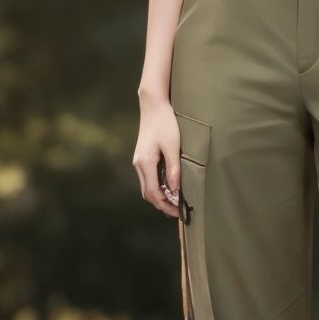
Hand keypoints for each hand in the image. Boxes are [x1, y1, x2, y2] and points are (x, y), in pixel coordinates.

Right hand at [133, 99, 181, 217]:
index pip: (154, 193)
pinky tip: (169, 188)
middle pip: (148, 194)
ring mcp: (139, 161)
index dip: (166, 205)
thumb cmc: (165, 124)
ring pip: (147, 188)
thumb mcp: (173, 146)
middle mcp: (139, 165)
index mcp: (145, 163)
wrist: (153, 106)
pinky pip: (148, 179)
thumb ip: (174, 169)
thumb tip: (176, 190)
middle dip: (162, 205)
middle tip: (178, 212)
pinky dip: (158, 188)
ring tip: (175, 203)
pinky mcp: (142, 157)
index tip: (179, 212)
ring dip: (159, 197)